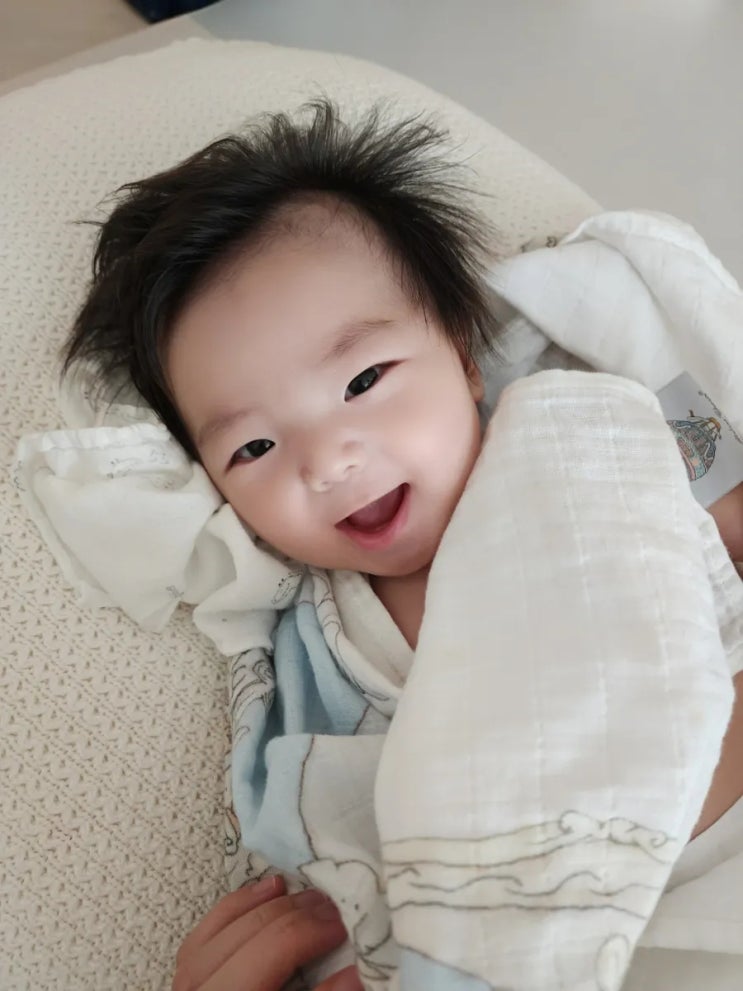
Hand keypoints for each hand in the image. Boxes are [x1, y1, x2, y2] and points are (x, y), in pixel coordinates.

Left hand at [172, 875, 362, 990]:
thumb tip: (358, 972)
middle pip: (255, 932)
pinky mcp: (181, 979)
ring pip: (226, 924)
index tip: (347, 926)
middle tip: (337, 908)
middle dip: (300, 914)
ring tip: (307, 894)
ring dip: (270, 903)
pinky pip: (205, 929)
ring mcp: (183, 985)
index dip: (315, 930)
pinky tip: (267, 889)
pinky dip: (237, 905)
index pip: (276, 947)